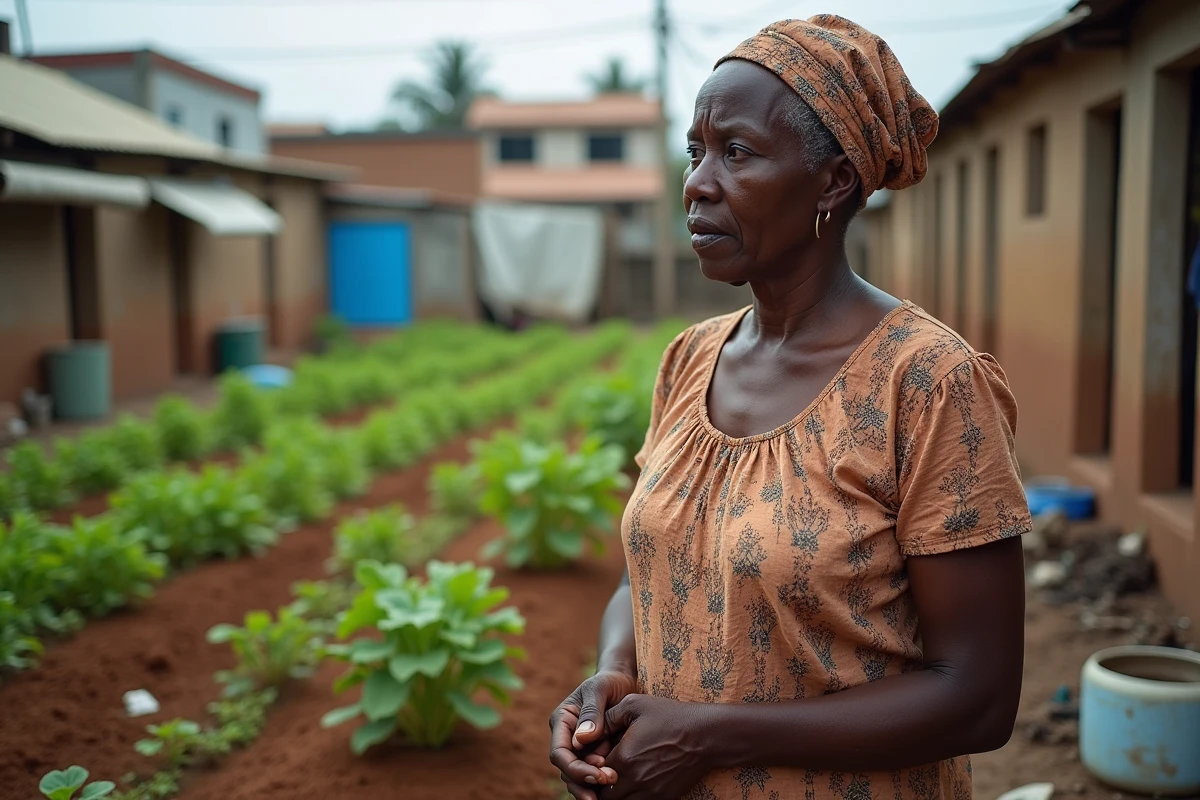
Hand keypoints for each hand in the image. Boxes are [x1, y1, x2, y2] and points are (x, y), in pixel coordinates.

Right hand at [549, 669, 637, 799]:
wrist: (623, 682)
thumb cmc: (609, 681)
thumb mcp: (600, 688)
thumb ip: (591, 711)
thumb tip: (581, 739)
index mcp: (562, 721)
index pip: (559, 753)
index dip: (575, 769)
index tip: (598, 774)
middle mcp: (567, 737)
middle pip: (567, 770)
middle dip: (585, 781)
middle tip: (609, 782)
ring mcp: (580, 748)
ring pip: (578, 777)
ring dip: (593, 785)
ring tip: (613, 784)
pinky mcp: (595, 754)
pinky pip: (593, 773)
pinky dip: (601, 782)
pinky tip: (615, 786)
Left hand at [600, 694, 710, 799]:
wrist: (706, 735)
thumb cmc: (670, 715)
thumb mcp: (635, 704)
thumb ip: (607, 716)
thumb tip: (589, 729)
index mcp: (624, 758)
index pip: (593, 773)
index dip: (589, 768)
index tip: (594, 759)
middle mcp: (634, 780)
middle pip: (604, 795)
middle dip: (599, 785)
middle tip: (601, 772)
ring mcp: (650, 792)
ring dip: (615, 794)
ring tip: (616, 778)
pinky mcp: (664, 798)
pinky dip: (632, 797)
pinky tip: (635, 783)